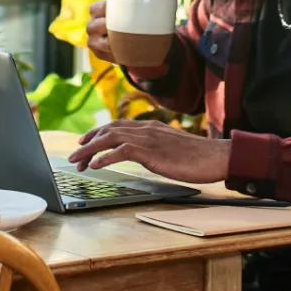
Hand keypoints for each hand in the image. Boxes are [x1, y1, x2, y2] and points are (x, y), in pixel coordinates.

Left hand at [67, 119, 230, 184]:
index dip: (97, 133)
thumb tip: (139, 154)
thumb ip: (153, 147)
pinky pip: (122, 151)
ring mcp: (149, 138)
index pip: (116, 125)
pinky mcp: (152, 151)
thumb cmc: (197, 157)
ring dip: (90, 150)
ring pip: (110, 138)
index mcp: (150, 127)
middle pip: (108, 130)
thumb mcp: (170, 148)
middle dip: (88, 142)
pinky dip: (106, 157)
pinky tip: (96, 165)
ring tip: (77, 161)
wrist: (216, 157)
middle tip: (74, 156)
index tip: (84, 142)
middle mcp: (146, 129)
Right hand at [85, 0, 129, 64]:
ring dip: (105, 42)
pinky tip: (116, 52)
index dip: (102, 9)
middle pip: (92, 26)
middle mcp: (92, 26)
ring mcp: (94, 41)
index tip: (116, 9)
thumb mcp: (131, 2)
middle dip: (104, 26)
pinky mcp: (100, 54)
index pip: (95, 8)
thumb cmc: (131, 15)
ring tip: (118, 40)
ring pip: (94, 42)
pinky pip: (100, 54)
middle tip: (120, 25)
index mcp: (97, 11)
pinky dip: (108, 53)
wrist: (138, 38)